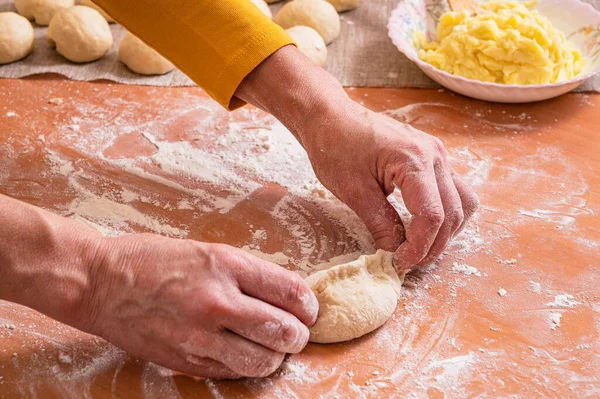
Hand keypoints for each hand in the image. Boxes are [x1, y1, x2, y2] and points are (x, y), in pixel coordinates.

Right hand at [79, 235, 317, 378]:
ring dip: (276, 356)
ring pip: (264, 361)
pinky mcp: (186, 361)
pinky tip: (241, 352)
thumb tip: (286, 296)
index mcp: (225, 265)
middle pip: (285, 331)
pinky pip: (234, 373)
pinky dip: (247, 366)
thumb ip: (247, 274)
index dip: (310, 305)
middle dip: (298, 335)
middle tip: (295, 332)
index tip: (308, 309)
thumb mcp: (207, 251)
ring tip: (271, 346)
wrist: (100, 282)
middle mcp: (217, 301)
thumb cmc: (153, 260)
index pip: (291, 291)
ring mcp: (200, 336)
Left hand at [236, 46, 477, 269]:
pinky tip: (423, 225)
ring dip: (446, 231)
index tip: (400, 262)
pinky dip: (445, 213)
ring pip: (463, 203)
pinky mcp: (432, 157)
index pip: (432, 216)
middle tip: (409, 261)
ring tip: (419, 247)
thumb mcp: (353, 191)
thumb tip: (396, 251)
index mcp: (414, 160)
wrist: (330, 117)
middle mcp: (434, 155)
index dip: (419, 247)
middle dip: (434, 245)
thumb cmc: (335, 147)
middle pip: (453, 213)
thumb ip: (380, 223)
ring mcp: (437, 154)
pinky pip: (454, 190)